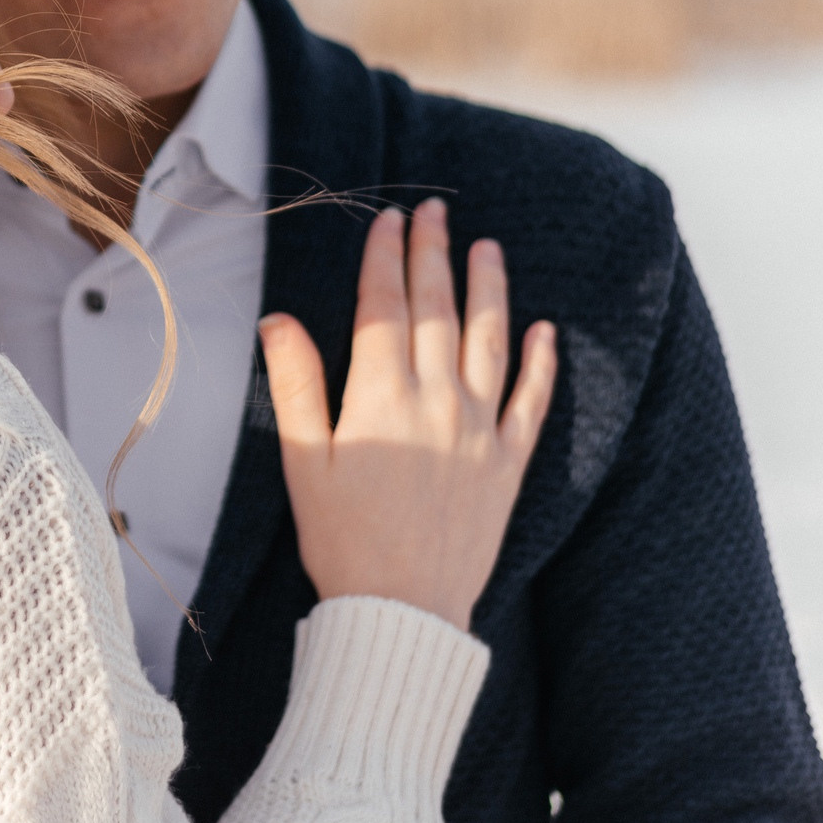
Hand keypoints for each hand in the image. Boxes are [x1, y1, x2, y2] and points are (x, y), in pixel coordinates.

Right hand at [259, 197, 556, 631]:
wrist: (403, 612)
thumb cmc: (342, 541)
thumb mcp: (302, 463)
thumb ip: (296, 386)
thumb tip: (279, 321)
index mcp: (382, 397)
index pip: (384, 308)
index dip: (384, 259)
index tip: (387, 221)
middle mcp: (438, 401)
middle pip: (437, 310)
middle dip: (434, 254)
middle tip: (433, 211)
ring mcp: (480, 430)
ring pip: (489, 339)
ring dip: (489, 288)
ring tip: (487, 248)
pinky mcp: (509, 463)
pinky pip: (532, 401)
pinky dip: (541, 361)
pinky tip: (543, 329)